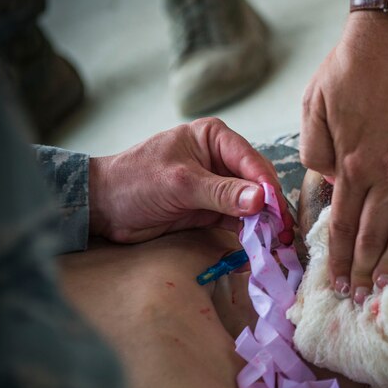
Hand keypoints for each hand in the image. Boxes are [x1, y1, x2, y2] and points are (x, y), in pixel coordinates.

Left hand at [89, 117, 293, 244]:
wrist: (103, 208)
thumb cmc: (134, 181)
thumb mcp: (180, 184)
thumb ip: (222, 192)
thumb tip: (261, 200)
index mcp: (215, 138)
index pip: (252, 161)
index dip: (268, 186)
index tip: (278, 211)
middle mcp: (222, 159)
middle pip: (258, 184)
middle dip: (271, 208)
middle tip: (284, 233)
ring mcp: (219, 186)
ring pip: (253, 205)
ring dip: (264, 224)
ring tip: (278, 244)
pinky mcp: (213, 210)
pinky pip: (239, 222)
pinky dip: (249, 235)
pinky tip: (260, 248)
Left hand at [300, 13, 387, 303]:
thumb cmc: (354, 64)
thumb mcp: (314, 104)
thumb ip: (316, 151)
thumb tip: (328, 186)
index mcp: (353, 163)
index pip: (344, 225)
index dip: (340, 258)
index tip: (338, 284)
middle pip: (375, 235)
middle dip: (366, 270)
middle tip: (362, 296)